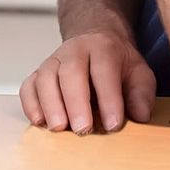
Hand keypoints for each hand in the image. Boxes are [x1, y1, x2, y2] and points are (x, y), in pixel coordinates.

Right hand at [19, 32, 155, 133]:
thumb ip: (141, 93)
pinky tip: (39, 121)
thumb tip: (140, 115)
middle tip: (82, 129)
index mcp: (102, 48)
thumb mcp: (139, 72)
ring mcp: (52, 61)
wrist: (94, 40)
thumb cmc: (117, 63)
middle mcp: (73, 51)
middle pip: (70, 73)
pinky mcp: (38, 73)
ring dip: (50, 104)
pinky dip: (30, 104)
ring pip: (45, 78)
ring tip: (59, 128)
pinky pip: (28, 86)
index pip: (104, 71)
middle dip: (75, 102)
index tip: (113, 125)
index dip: (108, 98)